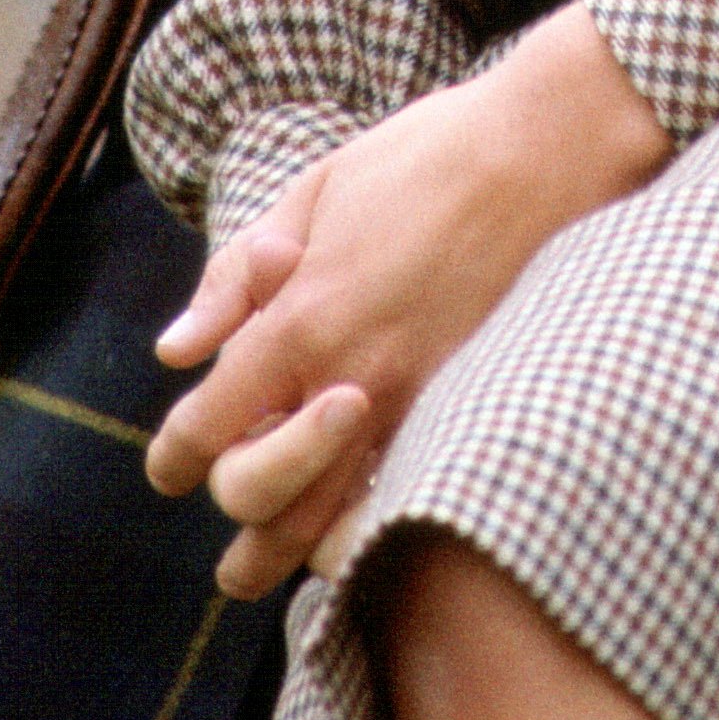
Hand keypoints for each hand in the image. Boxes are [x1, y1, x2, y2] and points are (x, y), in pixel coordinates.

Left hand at [144, 4, 670, 597]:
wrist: (549, 151)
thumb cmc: (426, 156)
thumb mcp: (314, 192)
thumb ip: (236, 277)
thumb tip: (175, 351)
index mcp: (302, 319)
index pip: (207, 427)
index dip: (173, 458)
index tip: (169, 468)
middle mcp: (352, 378)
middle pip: (255, 494)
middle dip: (230, 512)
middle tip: (224, 523)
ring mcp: (417, 404)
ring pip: (329, 520)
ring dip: (285, 552)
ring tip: (262, 568)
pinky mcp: (470, 409)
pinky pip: (402, 497)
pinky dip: (365, 527)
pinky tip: (351, 531)